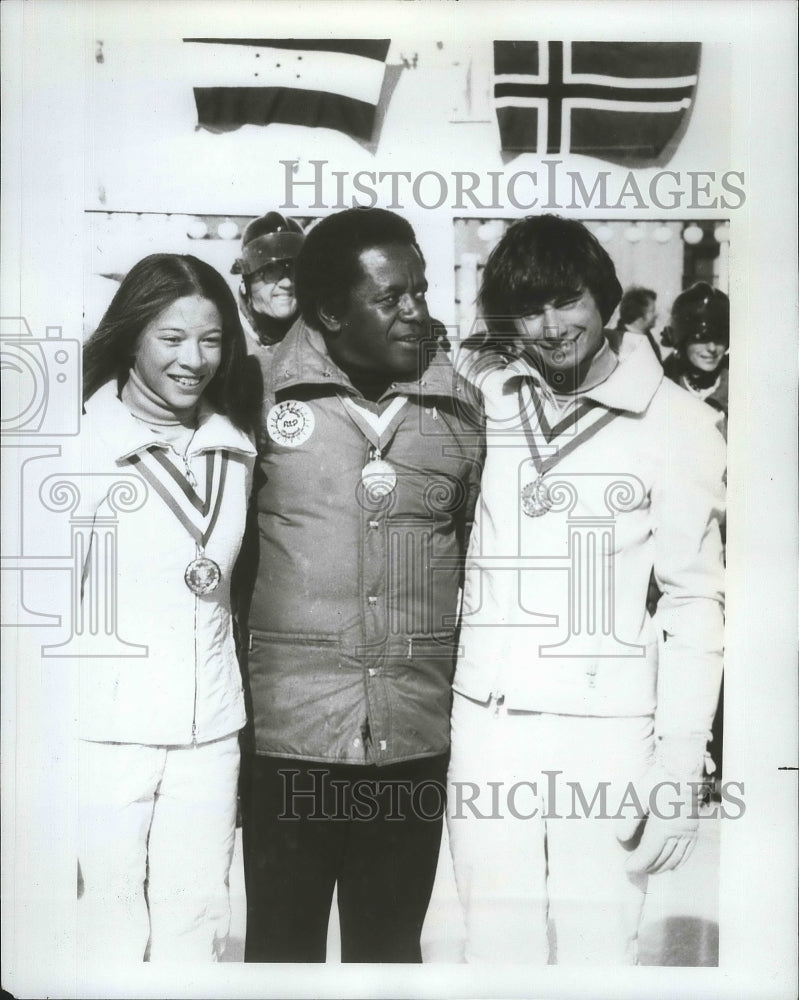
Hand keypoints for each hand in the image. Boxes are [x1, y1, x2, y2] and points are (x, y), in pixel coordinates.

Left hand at [616, 758, 703, 875]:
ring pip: (675, 858)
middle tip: (635, 869)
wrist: (683, 770)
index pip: (649, 853)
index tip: (628, 869)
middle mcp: (678, 833)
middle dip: (648, 867)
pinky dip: (678, 862)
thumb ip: (629, 819)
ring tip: (649, 869)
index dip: (638, 863)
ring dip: (662, 867)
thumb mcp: (639, 796)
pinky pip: (687, 852)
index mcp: (664, 826)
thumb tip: (620, 839)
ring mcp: (688, 832)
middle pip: (662, 859)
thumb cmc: (658, 780)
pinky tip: (671, 866)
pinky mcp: (694, 828)